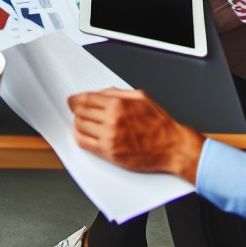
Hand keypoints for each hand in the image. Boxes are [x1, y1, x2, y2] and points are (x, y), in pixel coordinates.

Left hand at [68, 88, 203, 180]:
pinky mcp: (111, 153)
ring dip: (77, 123)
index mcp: (118, 104)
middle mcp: (112, 120)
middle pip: (80, 112)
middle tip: (75, 110)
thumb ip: (117, 93)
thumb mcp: (140, 97)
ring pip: (80, 126)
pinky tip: (81, 134)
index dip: (75, 99)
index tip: (72, 100)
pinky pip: (85, 143)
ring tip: (81, 122)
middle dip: (76, 110)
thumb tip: (99, 93)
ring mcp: (110, 138)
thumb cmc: (160, 124)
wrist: (173, 148)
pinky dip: (79, 137)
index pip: (86, 99)